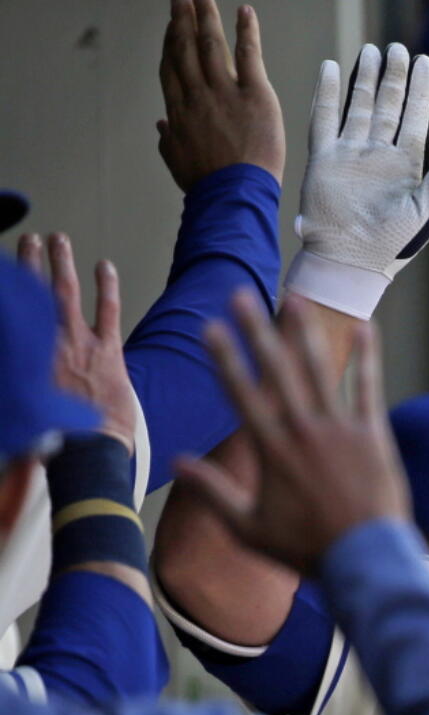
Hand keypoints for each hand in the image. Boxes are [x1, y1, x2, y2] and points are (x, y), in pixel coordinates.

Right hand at [17, 233, 136, 452]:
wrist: (86, 451)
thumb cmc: (50, 439)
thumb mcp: (19, 406)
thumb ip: (17, 382)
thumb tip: (17, 369)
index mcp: (21, 356)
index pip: (11, 314)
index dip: (8, 291)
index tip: (5, 275)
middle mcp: (42, 343)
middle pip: (30, 292)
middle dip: (28, 263)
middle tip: (28, 239)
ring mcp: (75, 344)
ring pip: (65, 292)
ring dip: (61, 263)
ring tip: (57, 239)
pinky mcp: (106, 350)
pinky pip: (108, 309)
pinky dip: (107, 285)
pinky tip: (105, 266)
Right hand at [157, 0, 284, 190]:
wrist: (232, 195)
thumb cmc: (208, 186)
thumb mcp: (178, 163)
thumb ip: (168, 141)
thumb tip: (160, 127)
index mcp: (179, 112)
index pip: (171, 68)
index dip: (169, 44)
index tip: (170, 27)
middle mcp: (197, 95)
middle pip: (184, 48)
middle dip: (181, 19)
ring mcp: (224, 92)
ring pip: (211, 44)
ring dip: (206, 16)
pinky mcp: (255, 95)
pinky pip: (249, 55)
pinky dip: (247, 31)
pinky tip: (245, 12)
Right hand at [174, 293, 408, 574]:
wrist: (365, 559)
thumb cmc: (307, 550)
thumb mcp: (249, 529)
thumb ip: (212, 492)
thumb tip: (179, 462)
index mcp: (272, 451)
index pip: (242, 394)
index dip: (225, 359)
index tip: (210, 328)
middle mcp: (304, 431)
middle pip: (276, 372)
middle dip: (257, 331)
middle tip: (243, 296)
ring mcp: (341, 430)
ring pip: (319, 371)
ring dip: (305, 333)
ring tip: (295, 298)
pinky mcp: (374, 435)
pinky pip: (369, 389)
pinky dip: (368, 359)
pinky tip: (365, 329)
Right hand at [294, 45, 428, 282]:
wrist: (349, 262)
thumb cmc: (392, 245)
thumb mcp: (425, 210)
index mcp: (406, 167)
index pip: (415, 118)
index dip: (421, 90)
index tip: (426, 61)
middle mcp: (378, 156)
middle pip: (388, 105)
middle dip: (394, 77)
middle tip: (398, 47)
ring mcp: (349, 154)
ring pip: (358, 106)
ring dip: (365, 79)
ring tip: (372, 51)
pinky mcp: (323, 160)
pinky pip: (324, 119)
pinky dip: (326, 93)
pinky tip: (331, 68)